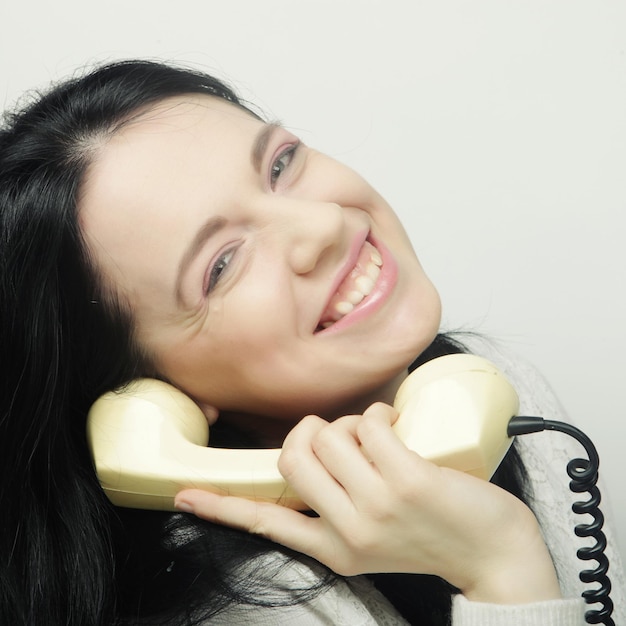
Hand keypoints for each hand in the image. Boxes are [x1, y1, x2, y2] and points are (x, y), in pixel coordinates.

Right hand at [176, 403, 560, 603]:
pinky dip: (378, 414)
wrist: (493, 552)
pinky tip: (395, 427)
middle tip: (339, 435)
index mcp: (333, 549)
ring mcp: (376, 507)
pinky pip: (368, 424)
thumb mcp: (372, 538)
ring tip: (377, 435)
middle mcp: (347, 531)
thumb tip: (312, 456)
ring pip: (330, 435)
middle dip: (309, 432)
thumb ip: (335, 506)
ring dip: (351, 422)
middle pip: (290, 460)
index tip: (185, 496)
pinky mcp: (406, 482)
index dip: (222, 506)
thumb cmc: (433, 534)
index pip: (265, 524)